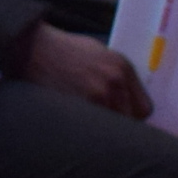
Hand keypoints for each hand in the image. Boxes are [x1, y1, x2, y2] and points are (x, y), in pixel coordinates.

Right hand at [18, 25, 153, 118]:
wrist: (33, 49)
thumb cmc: (63, 50)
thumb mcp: (99, 53)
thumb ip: (117, 75)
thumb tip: (128, 100)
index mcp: (122, 67)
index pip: (144, 108)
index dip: (133, 115)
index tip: (124, 117)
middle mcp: (114, 82)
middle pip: (130, 121)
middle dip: (118, 123)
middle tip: (104, 122)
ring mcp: (96, 95)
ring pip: (111, 127)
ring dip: (103, 128)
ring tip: (89, 123)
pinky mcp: (78, 106)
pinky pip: (93, 127)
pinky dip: (87, 129)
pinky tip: (77, 122)